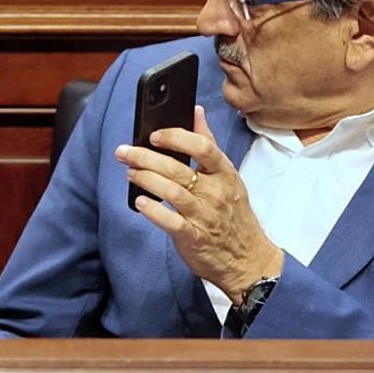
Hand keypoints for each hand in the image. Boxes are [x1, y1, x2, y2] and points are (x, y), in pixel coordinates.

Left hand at [116, 105, 281, 302]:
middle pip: (178, 168)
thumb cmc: (234, 215)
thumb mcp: (229, 176)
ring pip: (172, 192)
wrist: (248, 260)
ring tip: (130, 173)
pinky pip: (171, 223)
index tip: (154, 135)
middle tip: (124, 152)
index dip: (176, 137)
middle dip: (146, 157)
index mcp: (225, 174)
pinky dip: (154, 211)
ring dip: (146, 180)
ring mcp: (205, 216)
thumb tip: (195, 112)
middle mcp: (215, 193)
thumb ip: (209, 143)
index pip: (203, 147)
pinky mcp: (194, 238)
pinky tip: (140, 202)